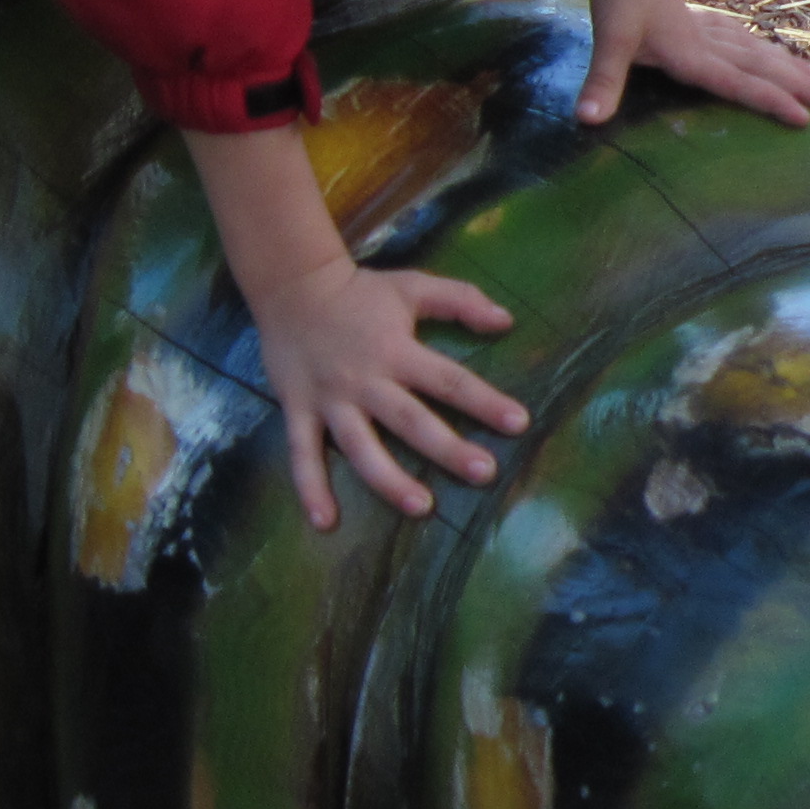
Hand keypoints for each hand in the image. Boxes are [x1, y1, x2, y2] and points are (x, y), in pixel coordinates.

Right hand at [188, 119, 529, 530]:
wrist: (290, 285)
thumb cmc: (360, 291)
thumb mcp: (413, 287)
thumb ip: (461, 301)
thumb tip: (506, 321)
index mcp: (397, 351)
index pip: (450, 380)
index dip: (485, 402)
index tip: (519, 423)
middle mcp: (366, 380)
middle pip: (411, 420)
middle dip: (448, 449)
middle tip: (484, 473)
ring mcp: (330, 400)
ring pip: (361, 447)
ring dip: (390, 480)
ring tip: (422, 507)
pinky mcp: (297, 410)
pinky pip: (302, 455)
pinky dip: (310, 490)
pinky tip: (325, 522)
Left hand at [578, 0, 809, 127]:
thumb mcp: (607, 38)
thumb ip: (603, 80)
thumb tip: (586, 119)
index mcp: (691, 53)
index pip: (738, 82)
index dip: (770, 101)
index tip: (804, 118)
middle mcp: (708, 44)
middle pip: (761, 67)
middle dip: (799, 87)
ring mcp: (708, 30)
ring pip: (759, 52)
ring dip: (792, 69)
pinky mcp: (701, 21)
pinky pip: (744, 40)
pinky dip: (765, 50)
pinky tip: (771, 53)